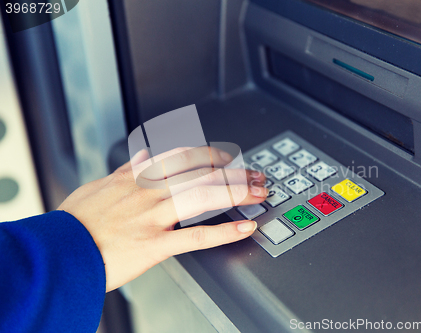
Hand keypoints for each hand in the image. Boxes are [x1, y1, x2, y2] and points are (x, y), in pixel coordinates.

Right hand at [58, 147, 267, 291]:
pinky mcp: (155, 244)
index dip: (209, 154)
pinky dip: (225, 232)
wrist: (58, 252)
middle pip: (201, 171)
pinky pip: (197, 236)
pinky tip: (244, 228)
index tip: (225, 157)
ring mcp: (154, 216)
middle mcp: (149, 191)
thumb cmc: (76, 222)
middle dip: (234, 171)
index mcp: (137, 177)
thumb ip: (126, 170)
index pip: (181, 155)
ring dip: (237, 192)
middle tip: (255, 174)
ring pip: (204, 195)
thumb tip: (144, 155)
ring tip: (258, 193)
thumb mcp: (99, 186)